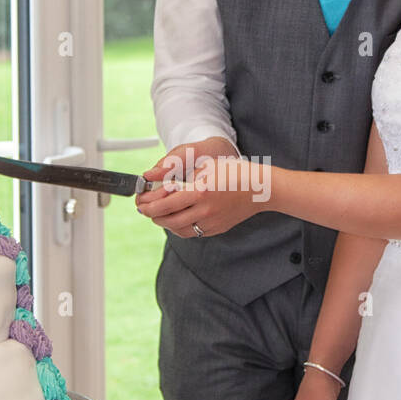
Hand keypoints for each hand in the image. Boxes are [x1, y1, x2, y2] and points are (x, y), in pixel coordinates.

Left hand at [136, 149, 269, 238]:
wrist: (259, 188)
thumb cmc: (234, 172)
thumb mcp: (205, 167)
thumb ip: (183, 178)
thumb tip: (161, 188)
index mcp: (199, 192)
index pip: (164, 204)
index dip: (149, 206)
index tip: (141, 203)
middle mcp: (204, 210)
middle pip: (168, 220)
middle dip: (153, 216)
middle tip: (145, 210)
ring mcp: (211, 222)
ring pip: (179, 229)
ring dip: (165, 223)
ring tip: (159, 215)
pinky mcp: (216, 229)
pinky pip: (192, 232)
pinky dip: (180, 227)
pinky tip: (176, 219)